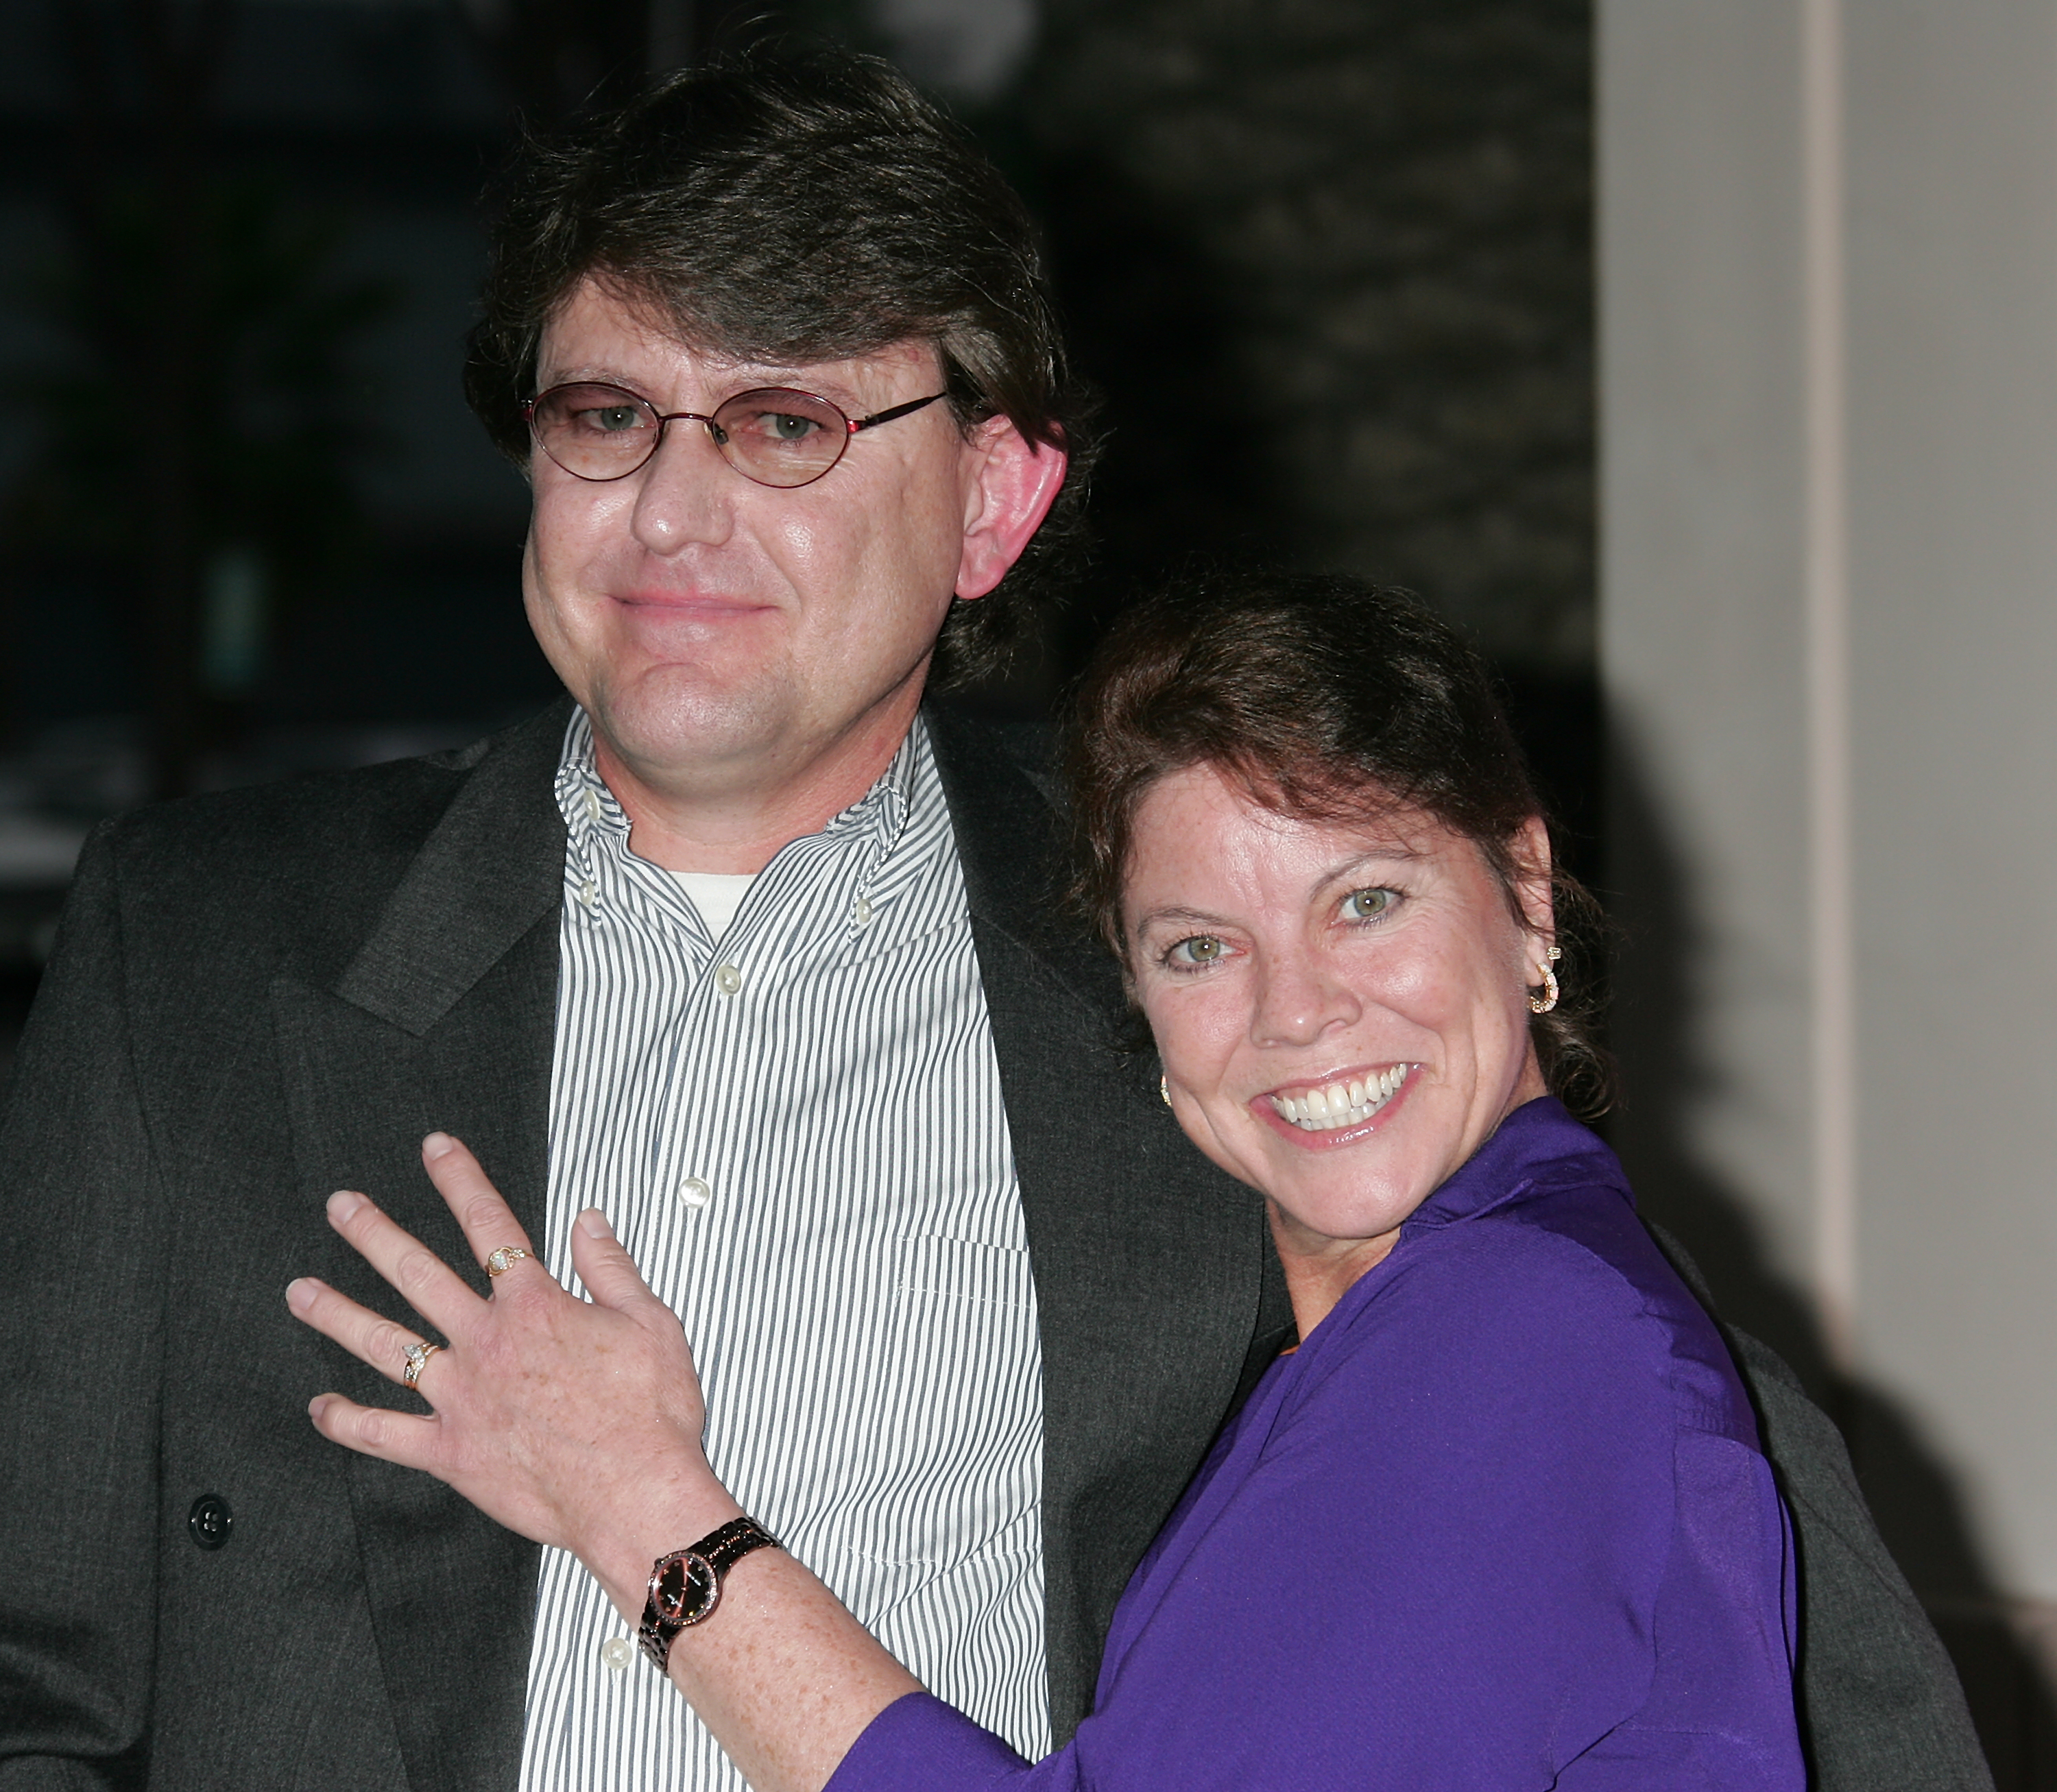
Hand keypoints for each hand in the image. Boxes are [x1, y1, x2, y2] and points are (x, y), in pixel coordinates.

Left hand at [286, 1132, 739, 1618]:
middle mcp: (487, 1342)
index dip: (460, 1179)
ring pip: (384, 1346)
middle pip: (417, 1273)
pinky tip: (320, 1407)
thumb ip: (611, 1267)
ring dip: (338, 1314)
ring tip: (300, 1292)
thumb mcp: (651, 1323)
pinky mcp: (450, 1452)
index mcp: (535, 1305)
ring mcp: (461, 1397)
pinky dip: (347, 1422)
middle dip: (374, 1233)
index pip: (489, 1224)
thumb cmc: (652, 1415)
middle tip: (342, 1207)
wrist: (636, 1494)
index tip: (436, 1149)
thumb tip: (588, 1220)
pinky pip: (384, 1435)